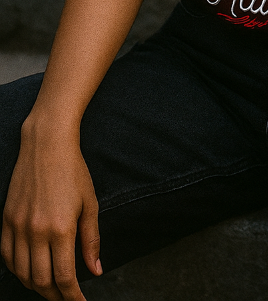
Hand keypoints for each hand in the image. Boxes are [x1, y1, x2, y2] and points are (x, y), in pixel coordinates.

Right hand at [1, 122, 101, 300]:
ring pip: (22, 273)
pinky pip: (7, 256)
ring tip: (50, 287)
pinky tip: (29, 270)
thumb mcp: (89, 204)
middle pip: (41, 281)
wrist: (47, 144)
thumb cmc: (73, 171)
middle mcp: (36, 231)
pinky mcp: (6, 219)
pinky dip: (17, 270)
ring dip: (36, 286)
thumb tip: (96, 270)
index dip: (72, 296)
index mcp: (60, 228)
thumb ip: (91, 240)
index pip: (64, 277)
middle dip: (55, 296)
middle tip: (66, 297)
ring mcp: (18, 226)